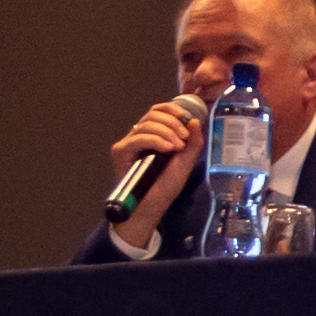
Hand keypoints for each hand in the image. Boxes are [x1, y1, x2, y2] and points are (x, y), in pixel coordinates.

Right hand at [107, 96, 203, 240]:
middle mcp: (140, 136)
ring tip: (177, 147)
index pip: (158, 111)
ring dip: (166, 132)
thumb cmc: (166, 186)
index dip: (171, 109)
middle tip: (184, 139)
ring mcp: (129, 143)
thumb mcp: (186, 162)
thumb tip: (194, 120)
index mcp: (154, 135)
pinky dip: (155, 140)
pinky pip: (138, 138)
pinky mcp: (121, 151)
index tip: (186, 117)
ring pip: (146, 124)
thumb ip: (193, 142)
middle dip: (173, 123)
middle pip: (153, 115)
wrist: (152, 206)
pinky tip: (167, 149)